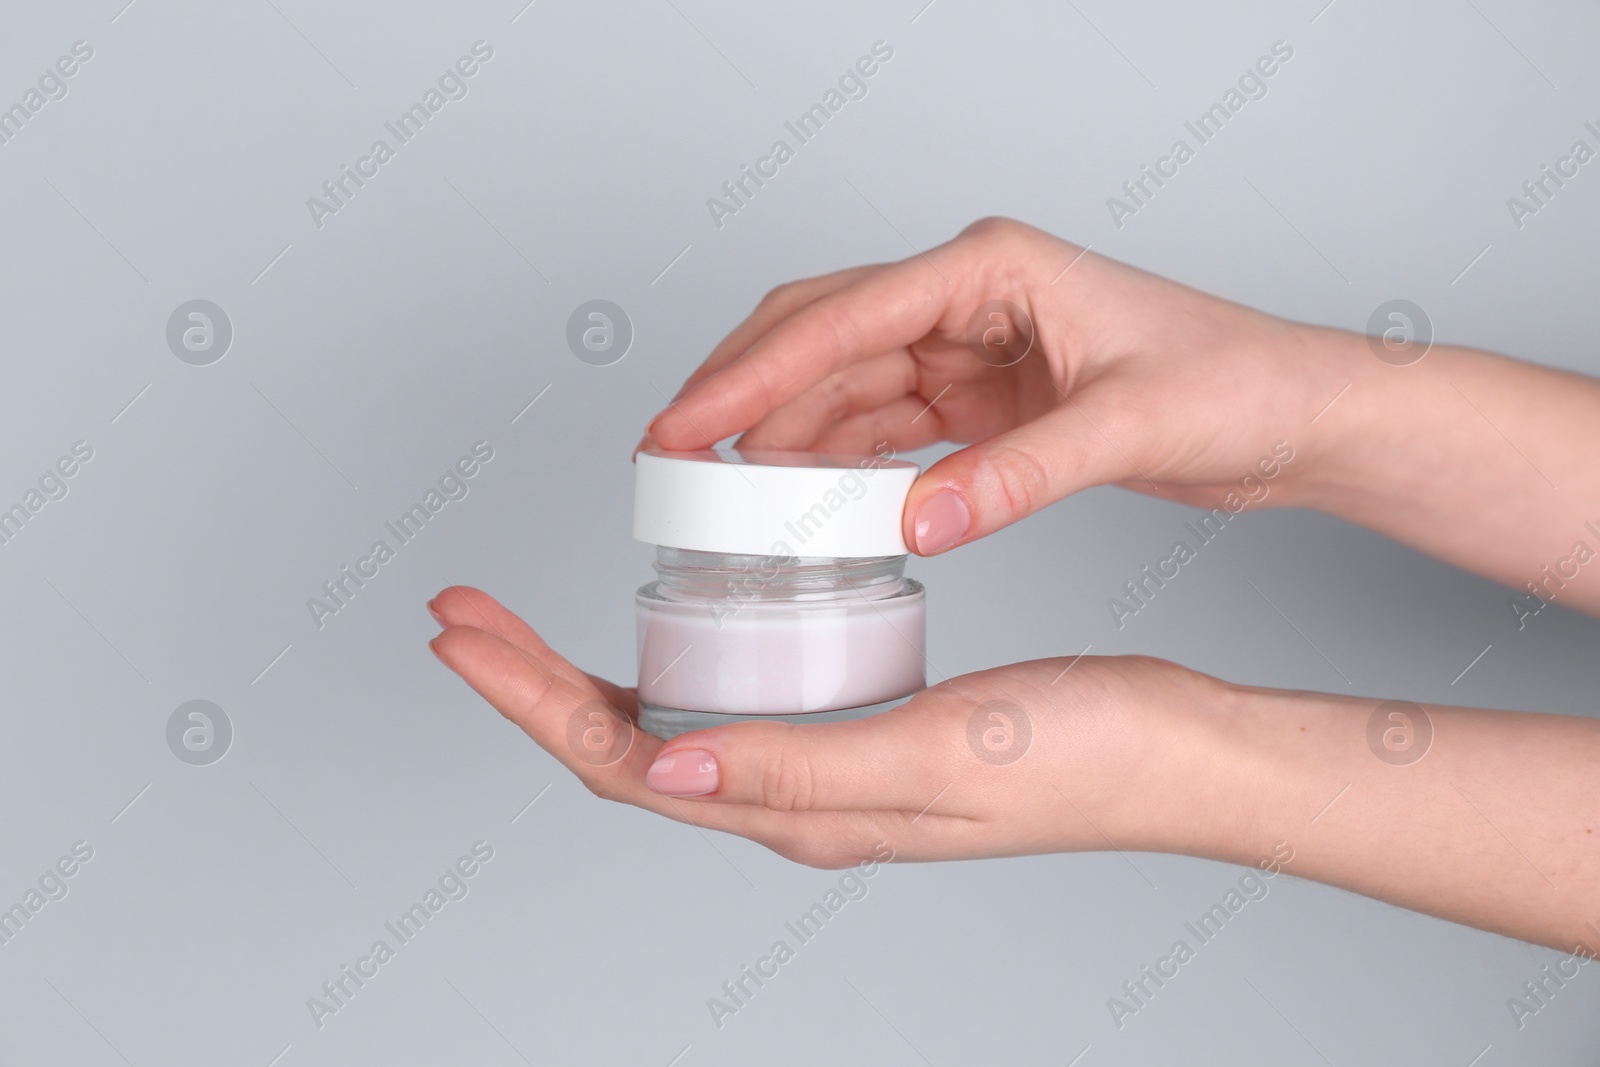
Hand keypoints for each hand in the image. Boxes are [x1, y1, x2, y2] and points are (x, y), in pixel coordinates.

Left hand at [426, 585, 1227, 866]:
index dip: (528, 699)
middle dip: (529, 680)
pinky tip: (671, 621)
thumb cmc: (1080, 759)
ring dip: (584, 675)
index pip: (619, 761)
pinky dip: (672, 659)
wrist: (1173, 752)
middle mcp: (795, 799)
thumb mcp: (932, 756)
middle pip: (621, 745)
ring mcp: (824, 766)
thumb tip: (666, 767)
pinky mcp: (858, 731)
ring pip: (667, 725)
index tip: (462, 633)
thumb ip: (798, 770)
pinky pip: (733, 703)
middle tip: (465, 612)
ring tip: (531, 621)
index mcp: (799, 811)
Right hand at [642, 217, 1352, 552]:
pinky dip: (833, 458)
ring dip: (776, 431)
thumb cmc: (1235, 383)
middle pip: (817, 335)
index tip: (685, 422)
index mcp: (991, 267)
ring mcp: (968, 346)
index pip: (845, 314)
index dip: (752, 371)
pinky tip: (794, 494)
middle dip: (737, 392)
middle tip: (668, 454)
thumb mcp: (1128, 426)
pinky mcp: (978, 398)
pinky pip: (880, 424)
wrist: (1293, 412)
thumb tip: (917, 528)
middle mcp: (967, 296)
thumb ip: (1016, 478)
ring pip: (838, 383)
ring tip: (713, 487)